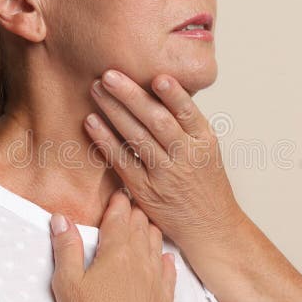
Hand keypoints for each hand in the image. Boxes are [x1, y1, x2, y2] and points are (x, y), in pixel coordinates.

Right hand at [49, 190, 176, 301]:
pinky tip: (166, 258)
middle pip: (141, 227)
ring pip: (157, 245)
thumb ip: (66, 248)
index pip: (119, 218)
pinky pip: (170, 272)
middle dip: (135, 213)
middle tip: (132, 204)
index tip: (119, 194)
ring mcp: (157, 280)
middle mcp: (141, 261)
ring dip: (151, 231)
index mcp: (116, 252)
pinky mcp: (165, 301)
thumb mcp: (68, 282)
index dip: (118, 204)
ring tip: (146, 224)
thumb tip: (61, 218)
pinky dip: (166, 260)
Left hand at [84, 70, 247, 248]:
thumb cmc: (205, 184)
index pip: (187, 112)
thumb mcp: (208, 149)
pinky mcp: (146, 190)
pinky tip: (91, 122)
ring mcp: (165, 174)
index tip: (157, 77)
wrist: (210, 227)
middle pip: (157, 120)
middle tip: (110, 74)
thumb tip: (159, 87)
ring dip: (114, 111)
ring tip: (97, 89)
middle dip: (132, 95)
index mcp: (204, 141)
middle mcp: (186, 156)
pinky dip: (105, 140)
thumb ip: (187, 123)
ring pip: (137, 137)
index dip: (173, 94)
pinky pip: (122, 161)